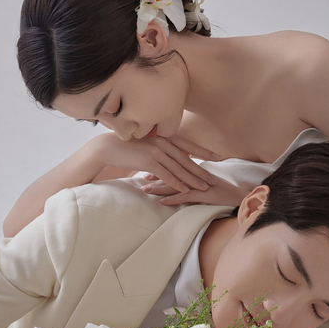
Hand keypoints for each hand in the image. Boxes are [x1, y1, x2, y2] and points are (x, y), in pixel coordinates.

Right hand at [96, 133, 220, 192]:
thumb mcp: (147, 143)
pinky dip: (177, 183)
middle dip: (202, 170)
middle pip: (187, 159)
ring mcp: (156, 151)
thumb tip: (171, 155)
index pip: (189, 145)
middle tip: (214, 179)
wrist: (109, 147)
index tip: (218, 157)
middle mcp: (163, 142)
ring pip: (179, 168)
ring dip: (193, 180)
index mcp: (164, 137)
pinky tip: (185, 190)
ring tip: (204, 188)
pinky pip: (166, 175)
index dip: (204, 152)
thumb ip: (161, 147)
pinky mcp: (148, 161)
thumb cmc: (128, 146)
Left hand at [141, 176, 250, 206]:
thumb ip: (192, 179)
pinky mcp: (203, 194)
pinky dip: (173, 199)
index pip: (173, 166)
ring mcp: (198, 184)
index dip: (159, 166)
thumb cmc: (222, 190)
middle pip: (171, 173)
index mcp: (193, 171)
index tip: (146, 166)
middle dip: (155, 175)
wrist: (239, 196)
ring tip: (145, 189)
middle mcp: (194, 175)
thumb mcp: (205, 182)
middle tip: (140, 176)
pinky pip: (185, 196)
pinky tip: (162, 202)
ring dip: (159, 187)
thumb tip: (179, 179)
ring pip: (175, 184)